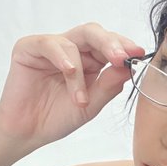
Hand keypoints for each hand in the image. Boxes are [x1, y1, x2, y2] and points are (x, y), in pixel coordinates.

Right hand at [0, 22, 144, 146]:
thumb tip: (128, 67)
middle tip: (121, 57)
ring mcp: (49, 48)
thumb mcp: (91, 105)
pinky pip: (49, 44)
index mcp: (90, 61)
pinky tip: (68, 71)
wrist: (28, 133)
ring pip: (74, 42)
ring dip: (80, 74)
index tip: (139, 54)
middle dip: (110, 44)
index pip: (109, 44)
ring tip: (79, 100)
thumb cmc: (57, 118)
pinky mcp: (28, 49)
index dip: (124, 46)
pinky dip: (61, 57)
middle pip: (94, 33)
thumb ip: (108, 86)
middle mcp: (71, 50)